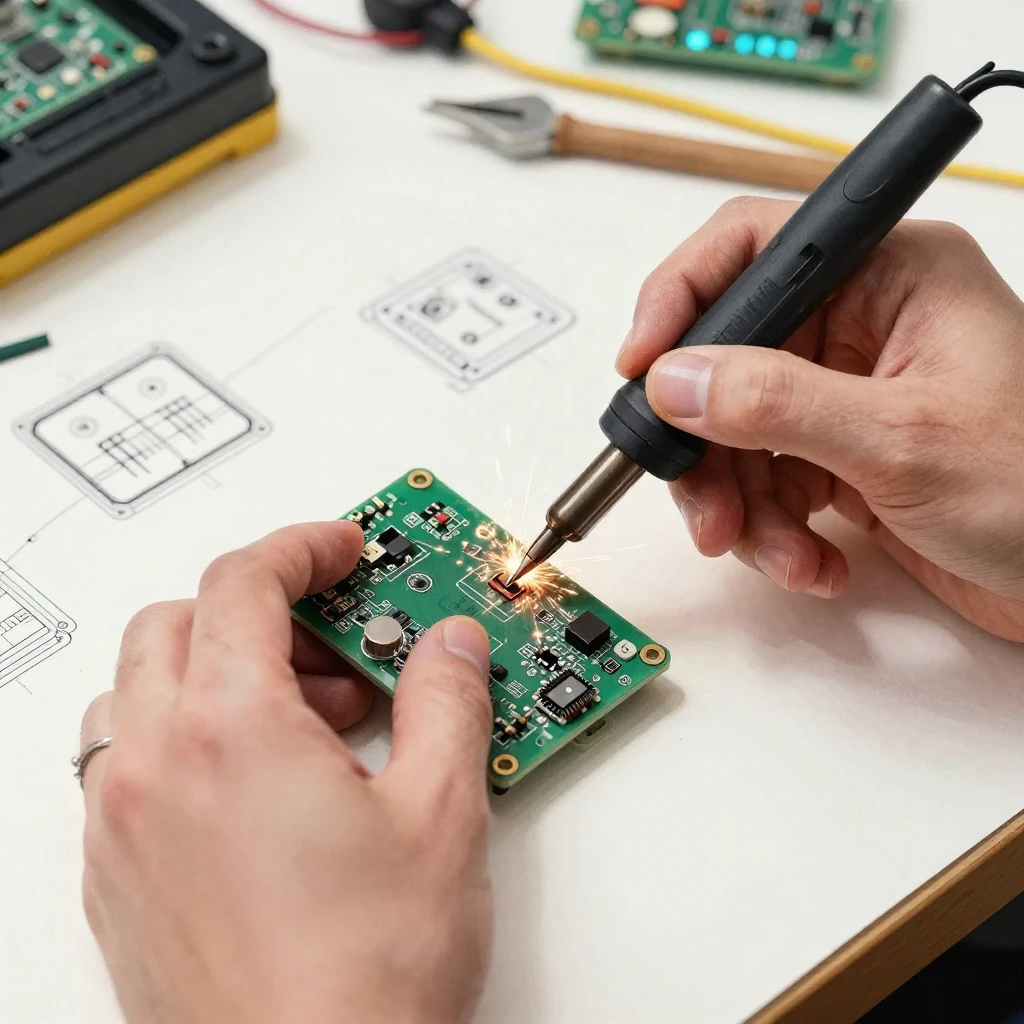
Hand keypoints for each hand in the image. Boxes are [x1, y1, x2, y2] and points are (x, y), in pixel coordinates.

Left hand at [79, 521, 493, 1023]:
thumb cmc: (360, 984)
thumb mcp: (440, 816)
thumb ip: (449, 703)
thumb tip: (451, 647)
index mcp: (230, 731)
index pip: (244, 582)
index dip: (302, 548)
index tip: (342, 550)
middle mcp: (153, 770)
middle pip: (176, 622)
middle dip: (258, 609)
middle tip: (336, 642)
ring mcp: (121, 829)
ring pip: (138, 691)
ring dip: (214, 672)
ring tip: (307, 718)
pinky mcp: (116, 881)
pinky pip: (128, 764)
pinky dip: (187, 736)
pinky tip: (263, 784)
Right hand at [618, 197, 1023, 641]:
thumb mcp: (903, 441)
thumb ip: (778, 402)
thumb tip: (676, 380)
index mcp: (891, 276)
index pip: (754, 248)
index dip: (682, 298)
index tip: (641, 365)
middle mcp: (861, 324)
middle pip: (727, 357)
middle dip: (707, 443)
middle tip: (705, 506)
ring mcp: (845, 393)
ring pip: (736, 431)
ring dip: (741, 504)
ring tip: (780, 555)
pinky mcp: (840, 453)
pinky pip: (765, 480)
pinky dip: (772, 530)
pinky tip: (811, 564)